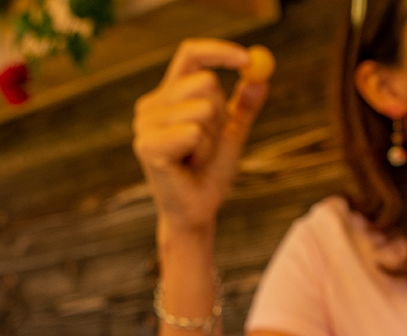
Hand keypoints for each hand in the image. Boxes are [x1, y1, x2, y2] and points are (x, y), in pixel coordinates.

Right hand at [132, 39, 270, 235]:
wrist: (197, 211)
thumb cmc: (209, 174)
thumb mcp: (231, 135)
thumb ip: (243, 107)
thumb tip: (261, 77)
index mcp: (169, 96)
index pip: (190, 55)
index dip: (219, 51)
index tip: (247, 59)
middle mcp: (151, 105)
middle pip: (204, 82)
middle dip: (220, 115)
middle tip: (209, 143)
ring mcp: (145, 124)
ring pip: (202, 109)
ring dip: (211, 138)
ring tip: (198, 157)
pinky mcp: (147, 145)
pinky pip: (192, 131)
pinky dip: (202, 151)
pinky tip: (190, 166)